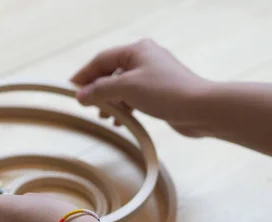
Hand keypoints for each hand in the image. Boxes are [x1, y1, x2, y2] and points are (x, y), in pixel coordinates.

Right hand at [71, 39, 210, 136]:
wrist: (201, 109)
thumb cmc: (166, 92)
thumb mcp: (126, 89)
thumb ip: (100, 91)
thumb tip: (80, 96)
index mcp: (137, 50)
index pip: (101, 60)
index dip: (83, 75)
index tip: (70, 90)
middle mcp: (144, 59)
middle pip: (110, 73)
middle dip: (98, 91)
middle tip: (87, 107)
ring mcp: (153, 76)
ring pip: (121, 87)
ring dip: (111, 102)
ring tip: (105, 117)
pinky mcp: (159, 92)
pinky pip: (133, 98)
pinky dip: (124, 108)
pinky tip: (120, 121)